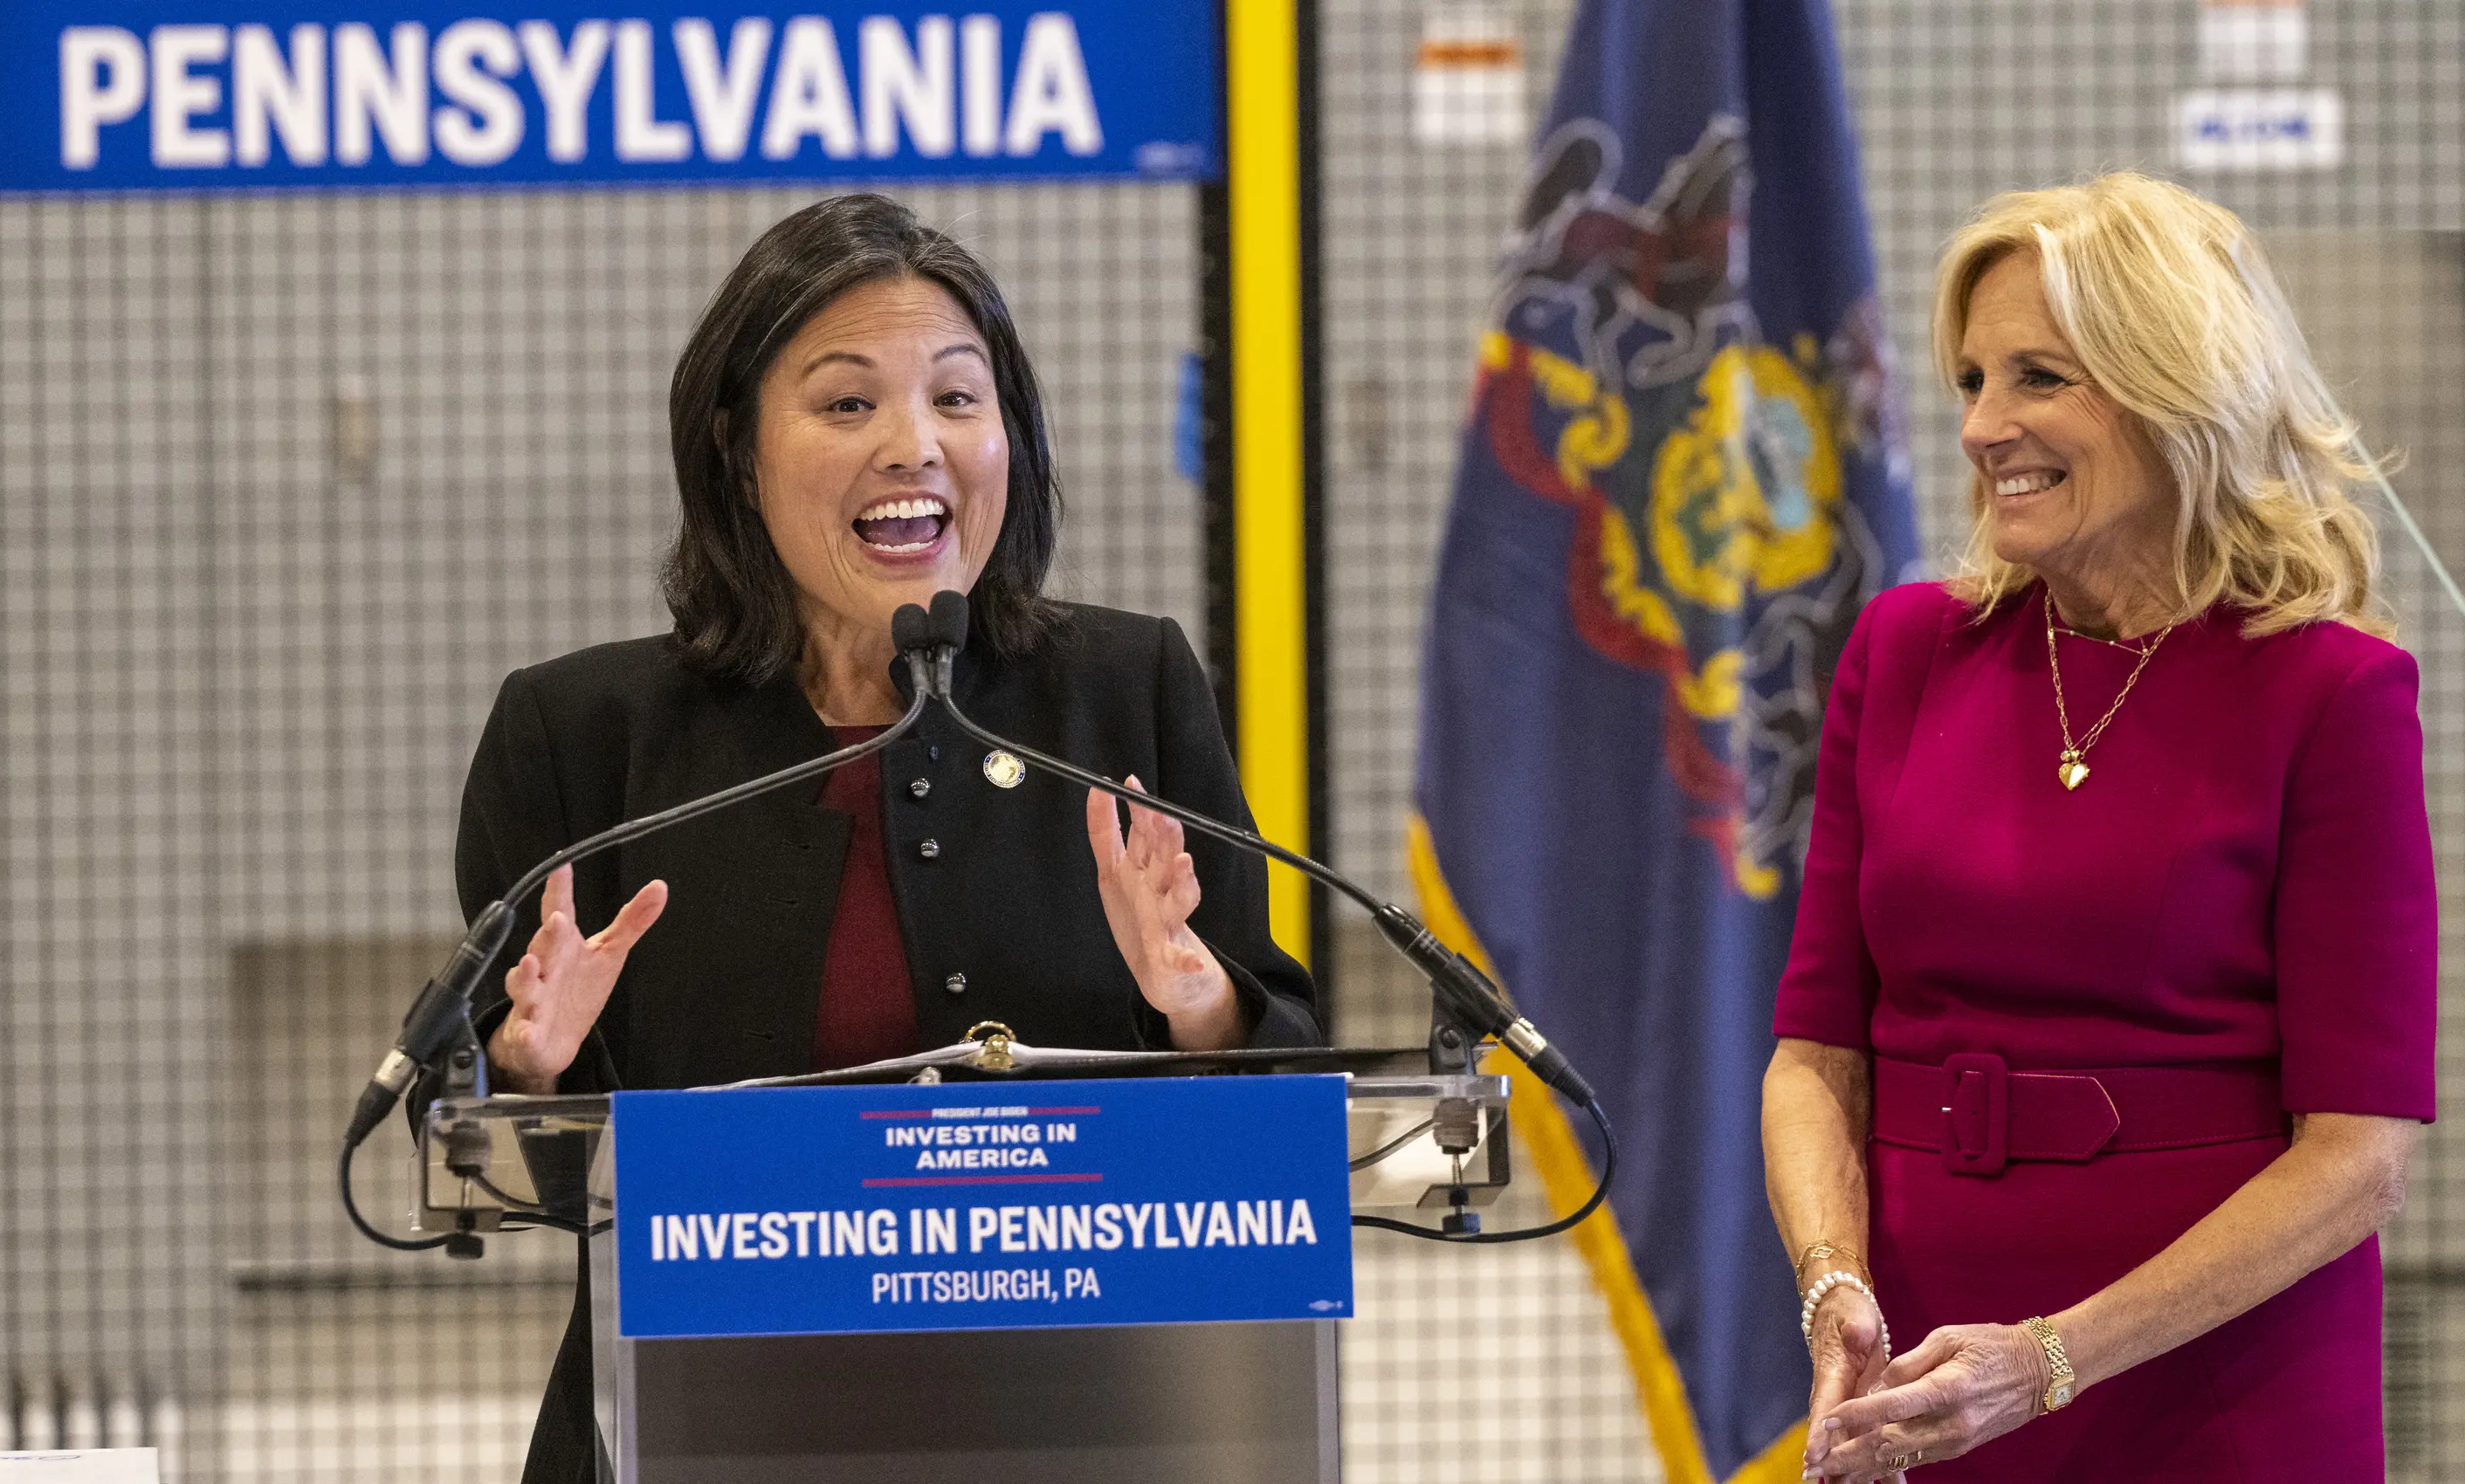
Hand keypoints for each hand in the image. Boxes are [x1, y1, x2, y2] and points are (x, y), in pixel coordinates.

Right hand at [487, 865, 667, 1093]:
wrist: (549, 1042)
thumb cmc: (578, 989)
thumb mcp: (609, 953)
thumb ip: (632, 921)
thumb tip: (661, 886)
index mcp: (564, 946)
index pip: (561, 913)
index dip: (560, 891)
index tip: (561, 867)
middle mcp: (544, 968)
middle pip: (544, 947)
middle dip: (549, 934)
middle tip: (558, 920)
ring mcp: (532, 999)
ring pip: (525, 986)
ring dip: (526, 976)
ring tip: (531, 963)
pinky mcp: (527, 1033)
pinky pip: (524, 1032)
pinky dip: (524, 1032)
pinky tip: (527, 1031)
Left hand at [1085, 776, 1242, 1049]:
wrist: (1162, 974)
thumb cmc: (1138, 916)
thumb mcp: (1114, 871)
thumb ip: (1105, 831)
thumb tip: (1098, 789)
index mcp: (1146, 870)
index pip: (1147, 834)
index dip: (1140, 810)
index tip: (1131, 783)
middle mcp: (1161, 891)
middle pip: (1166, 859)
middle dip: (1167, 837)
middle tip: (1165, 817)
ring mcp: (1168, 923)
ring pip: (1180, 899)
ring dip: (1183, 882)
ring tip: (1183, 865)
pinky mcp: (1170, 958)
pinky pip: (1179, 959)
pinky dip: (1187, 960)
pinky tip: (1191, 961)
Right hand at [1803, 1282, 1892, 1467]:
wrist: (1844, 1314)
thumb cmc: (1849, 1313)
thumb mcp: (1853, 1315)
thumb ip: (1855, 1327)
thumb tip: (1855, 1332)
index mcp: (1832, 1373)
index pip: (1823, 1406)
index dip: (1818, 1432)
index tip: (1813, 1456)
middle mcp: (1835, 1395)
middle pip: (1831, 1435)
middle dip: (1830, 1462)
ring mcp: (1848, 1406)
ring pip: (1847, 1443)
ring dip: (1850, 1468)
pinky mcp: (1861, 1410)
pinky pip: (1867, 1439)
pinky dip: (1874, 1461)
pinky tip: (1889, 1481)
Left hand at [1805, 1322, 2052, 1479]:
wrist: (2040, 1372)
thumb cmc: (1991, 1345)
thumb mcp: (1948, 1337)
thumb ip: (1908, 1363)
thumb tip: (1875, 1387)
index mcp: (1948, 1388)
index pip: (1892, 1407)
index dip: (1856, 1416)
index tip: (1826, 1423)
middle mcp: (1951, 1423)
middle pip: (1890, 1443)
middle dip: (1848, 1456)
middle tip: (1815, 1465)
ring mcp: (1956, 1440)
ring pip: (1900, 1458)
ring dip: (1862, 1469)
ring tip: (1829, 1476)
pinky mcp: (1958, 1447)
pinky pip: (1916, 1460)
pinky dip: (1886, 1468)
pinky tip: (1861, 1474)